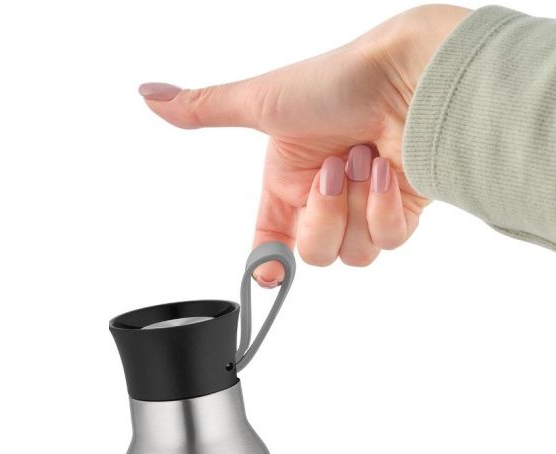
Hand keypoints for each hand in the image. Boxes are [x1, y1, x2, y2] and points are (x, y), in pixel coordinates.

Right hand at [139, 4, 468, 285]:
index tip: (270, 275)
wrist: (407, 77)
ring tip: (362, 158)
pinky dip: (385, 206)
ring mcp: (365, 205)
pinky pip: (389, 239)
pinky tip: (386, 169)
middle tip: (331, 172)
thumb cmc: (338, 81)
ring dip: (355, 206)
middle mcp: (326, 197)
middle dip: (322, 217)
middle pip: (315, 255)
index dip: (270, 261)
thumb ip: (204, 109)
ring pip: (353, 255)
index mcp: (289, 179)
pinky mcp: (403, 209)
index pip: (272, 238)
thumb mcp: (261, 102)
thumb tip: (149, 94)